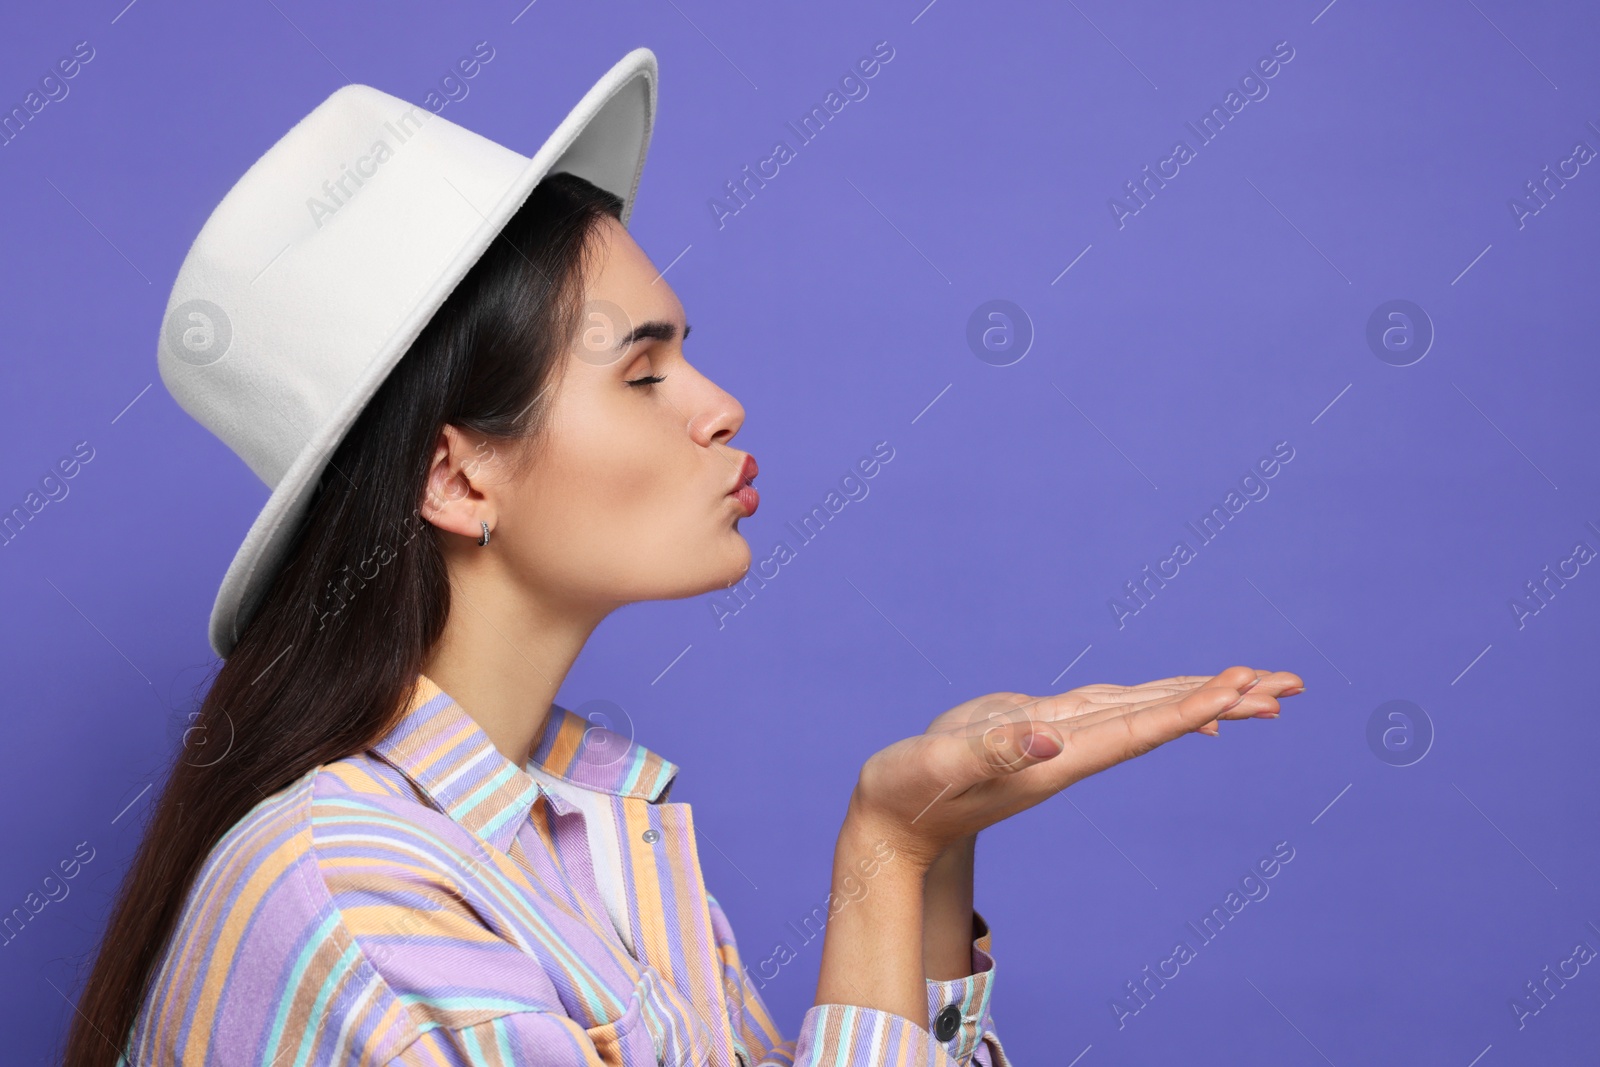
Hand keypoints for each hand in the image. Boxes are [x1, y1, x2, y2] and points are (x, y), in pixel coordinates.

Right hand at [849, 666, 1302, 867]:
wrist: (894, 823)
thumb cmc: (909, 794)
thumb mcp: (943, 766)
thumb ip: (992, 751)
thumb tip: (1050, 738)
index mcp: (1057, 759)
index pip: (1138, 730)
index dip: (1192, 707)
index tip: (1244, 686)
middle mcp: (1073, 751)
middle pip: (1164, 722)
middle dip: (1227, 700)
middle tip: (1291, 683)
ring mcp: (1063, 740)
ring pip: (1149, 712)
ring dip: (1207, 698)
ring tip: (1264, 687)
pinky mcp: (1045, 727)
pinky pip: (1121, 712)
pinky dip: (1162, 703)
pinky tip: (1189, 705)